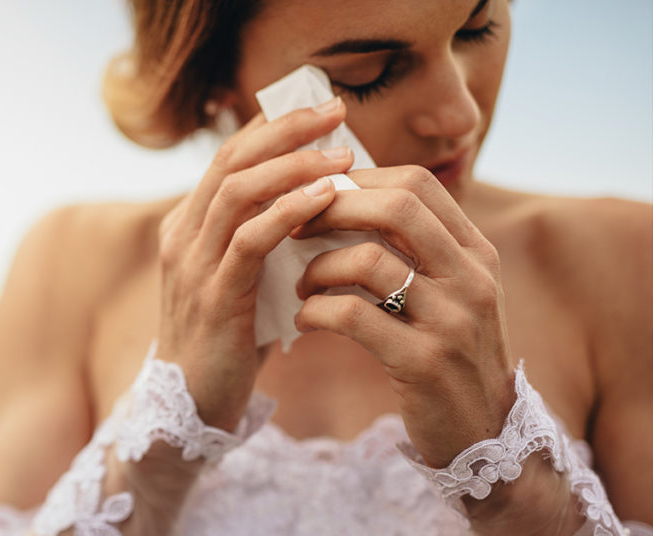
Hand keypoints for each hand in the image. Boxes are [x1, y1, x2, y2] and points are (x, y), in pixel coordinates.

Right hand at [156, 97, 353, 430]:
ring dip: (294, 166)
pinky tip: (325, 200)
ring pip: (238, 192)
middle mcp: (183, 235)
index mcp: (189, 226)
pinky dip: (288, 214)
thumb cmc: (229, 340)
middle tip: (336, 111)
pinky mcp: (214, 297)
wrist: (193, 405)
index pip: (230, 157)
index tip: (322, 109)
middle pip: (232, 160)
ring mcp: (193, 264)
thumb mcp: (245, 279)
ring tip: (343, 156)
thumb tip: (323, 202)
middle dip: (286, 129)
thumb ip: (266, 241)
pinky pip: (250, 241)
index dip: (274, 126)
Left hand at [292, 166, 516, 466]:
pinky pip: (353, 316)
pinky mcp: (424, 363)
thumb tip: (350, 197)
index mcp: (476, 252)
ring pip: (367, 260)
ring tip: (301, 285)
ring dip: (318, 267)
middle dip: (332, 209)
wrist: (484, 433)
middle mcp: (471, 278)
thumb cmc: (450, 354)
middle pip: (395, 206)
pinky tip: (305, 320)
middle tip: (295, 229)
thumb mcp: (452, 292)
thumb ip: (418, 248)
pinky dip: (316, 312)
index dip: (359, 180)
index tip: (318, 197)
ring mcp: (451, 321)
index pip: (416, 183)